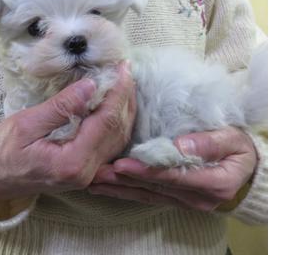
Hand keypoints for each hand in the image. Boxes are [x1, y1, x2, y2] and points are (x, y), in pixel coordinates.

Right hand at [0, 62, 135, 201]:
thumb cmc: (4, 152)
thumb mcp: (25, 125)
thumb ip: (59, 108)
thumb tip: (90, 86)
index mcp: (72, 161)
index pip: (105, 122)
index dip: (117, 93)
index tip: (122, 68)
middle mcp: (87, 172)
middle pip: (118, 130)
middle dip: (125, 97)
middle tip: (126, 69)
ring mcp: (89, 175)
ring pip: (118, 138)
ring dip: (124, 109)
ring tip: (124, 82)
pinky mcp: (87, 171)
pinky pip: (110, 144)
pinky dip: (117, 121)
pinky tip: (116, 104)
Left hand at [90, 127, 256, 211]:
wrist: (249, 172)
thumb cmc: (241, 151)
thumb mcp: (234, 140)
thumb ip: (210, 143)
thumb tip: (181, 145)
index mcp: (212, 182)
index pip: (172, 176)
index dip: (145, 170)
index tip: (121, 164)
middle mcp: (195, 198)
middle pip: (153, 187)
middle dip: (122, 180)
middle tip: (96, 172)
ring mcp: (184, 201)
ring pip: (145, 194)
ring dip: (118, 188)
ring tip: (93, 181)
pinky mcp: (175, 200)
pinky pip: (147, 196)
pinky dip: (125, 192)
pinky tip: (107, 188)